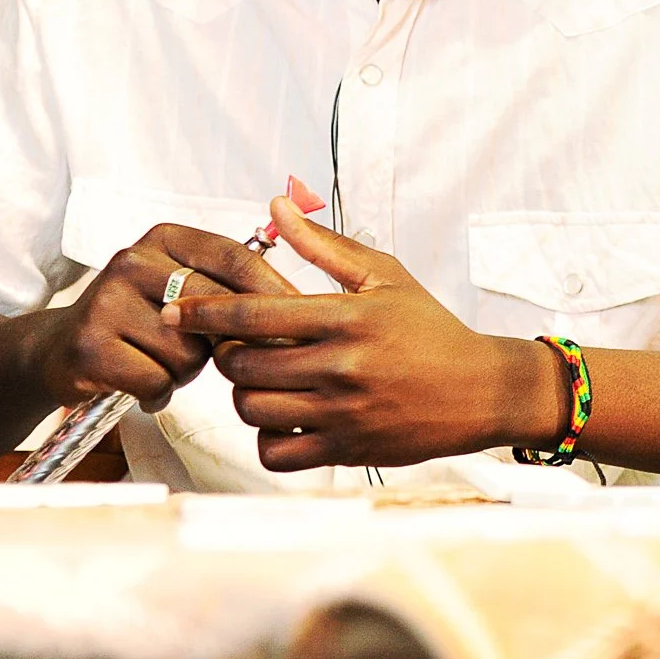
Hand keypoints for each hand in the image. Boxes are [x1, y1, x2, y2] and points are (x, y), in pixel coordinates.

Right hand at [27, 225, 294, 412]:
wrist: (59, 349)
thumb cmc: (137, 321)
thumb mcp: (182, 287)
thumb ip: (229, 288)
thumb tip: (296, 310)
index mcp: (165, 239)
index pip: (235, 257)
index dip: (272, 290)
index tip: (301, 316)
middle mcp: (132, 262)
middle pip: (214, 307)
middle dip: (227, 341)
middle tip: (220, 355)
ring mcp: (106, 302)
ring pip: (187, 351)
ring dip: (185, 370)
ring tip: (163, 363)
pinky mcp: (90, 346)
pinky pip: (156, 379)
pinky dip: (158, 392)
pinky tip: (143, 384)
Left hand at [165, 195, 552, 470]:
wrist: (481, 389)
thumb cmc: (431, 329)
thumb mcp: (385, 275)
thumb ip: (324, 245)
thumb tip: (276, 206)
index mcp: (347, 317)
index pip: (252, 314)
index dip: (204, 310)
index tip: (178, 309)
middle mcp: (341, 367)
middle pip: (241, 366)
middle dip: (228, 355)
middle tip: (241, 347)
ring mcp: (343, 413)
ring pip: (252, 410)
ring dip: (246, 395)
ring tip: (265, 380)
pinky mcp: (346, 450)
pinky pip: (276, 452)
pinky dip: (268, 437)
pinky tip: (284, 417)